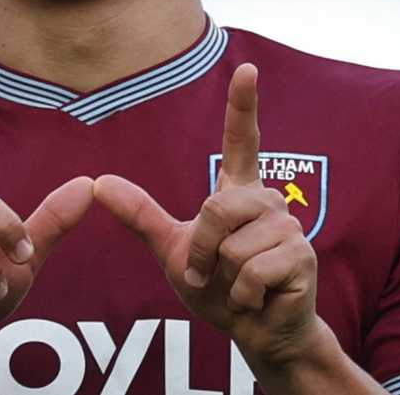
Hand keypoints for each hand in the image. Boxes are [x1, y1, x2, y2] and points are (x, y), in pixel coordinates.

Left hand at [94, 64, 322, 366]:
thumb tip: (97, 183)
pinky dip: (241, 295)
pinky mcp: (302, 257)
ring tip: (238, 286)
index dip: (243, 104)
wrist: (255, 332)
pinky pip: (252, 271)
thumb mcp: (172, 250)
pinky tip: (256, 298)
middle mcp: (267, 201)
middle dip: (202, 251)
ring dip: (222, 277)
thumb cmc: (217, 287)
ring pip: (233, 245)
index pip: (242, 140)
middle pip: (216, 207)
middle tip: (210, 273)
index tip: (247, 68)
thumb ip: (140, 215)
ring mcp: (289, 228)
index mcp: (238, 191)